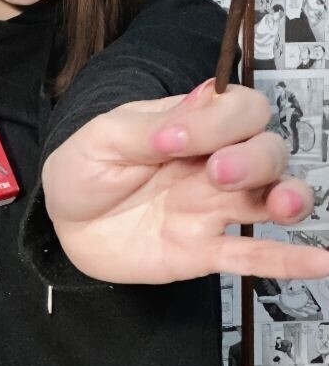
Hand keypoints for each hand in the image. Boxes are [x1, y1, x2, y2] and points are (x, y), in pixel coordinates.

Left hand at [42, 77, 328, 283]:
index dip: (219, 120)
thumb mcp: (104, 138)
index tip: (172, 137)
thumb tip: (202, 102)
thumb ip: (151, 126)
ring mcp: (215, 208)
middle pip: (268, 151)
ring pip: (273, 197)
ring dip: (288, 198)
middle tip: (218, 173)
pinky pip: (256, 256)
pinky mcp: (205, 251)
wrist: (63, 224)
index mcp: (193, 125)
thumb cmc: (84, 170)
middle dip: (254, 159)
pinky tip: (324, 263)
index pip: (240, 110)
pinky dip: (291, 260)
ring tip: (282, 206)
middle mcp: (215, 164)